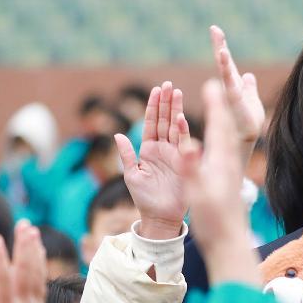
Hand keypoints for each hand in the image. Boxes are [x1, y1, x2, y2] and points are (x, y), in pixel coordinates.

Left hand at [116, 82, 188, 239]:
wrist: (161, 217)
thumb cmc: (144, 199)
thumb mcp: (132, 175)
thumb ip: (126, 155)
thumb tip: (118, 134)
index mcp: (149, 150)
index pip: (151, 123)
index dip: (153, 107)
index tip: (156, 90)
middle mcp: (163, 149)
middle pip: (164, 120)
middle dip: (166, 102)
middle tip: (169, 85)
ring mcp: (175, 155)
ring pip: (175, 127)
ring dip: (176, 110)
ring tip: (177, 92)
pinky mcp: (185, 163)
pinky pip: (183, 143)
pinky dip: (182, 130)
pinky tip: (180, 117)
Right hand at [178, 79, 257, 284]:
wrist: (229, 243)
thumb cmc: (212, 221)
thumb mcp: (197, 194)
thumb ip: (191, 168)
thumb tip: (188, 144)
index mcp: (221, 163)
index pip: (219, 127)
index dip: (216, 104)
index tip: (213, 83)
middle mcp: (229, 164)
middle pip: (226, 128)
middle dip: (221, 105)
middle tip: (218, 83)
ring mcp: (230, 172)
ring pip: (228, 138)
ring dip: (222, 118)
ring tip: (220, 102)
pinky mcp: (229, 179)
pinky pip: (226, 150)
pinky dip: (222, 136)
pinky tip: (222, 136)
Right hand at [210, 25, 264, 144]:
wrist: (246, 140)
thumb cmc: (247, 124)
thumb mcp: (251, 101)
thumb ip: (248, 88)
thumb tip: (249, 76)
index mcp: (233, 85)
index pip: (227, 63)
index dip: (221, 46)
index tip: (215, 29)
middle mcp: (229, 88)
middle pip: (224, 64)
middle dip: (220, 47)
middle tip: (215, 29)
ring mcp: (231, 96)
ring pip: (227, 75)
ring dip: (224, 62)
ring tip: (223, 49)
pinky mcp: (236, 105)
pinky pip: (233, 88)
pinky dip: (229, 76)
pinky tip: (227, 65)